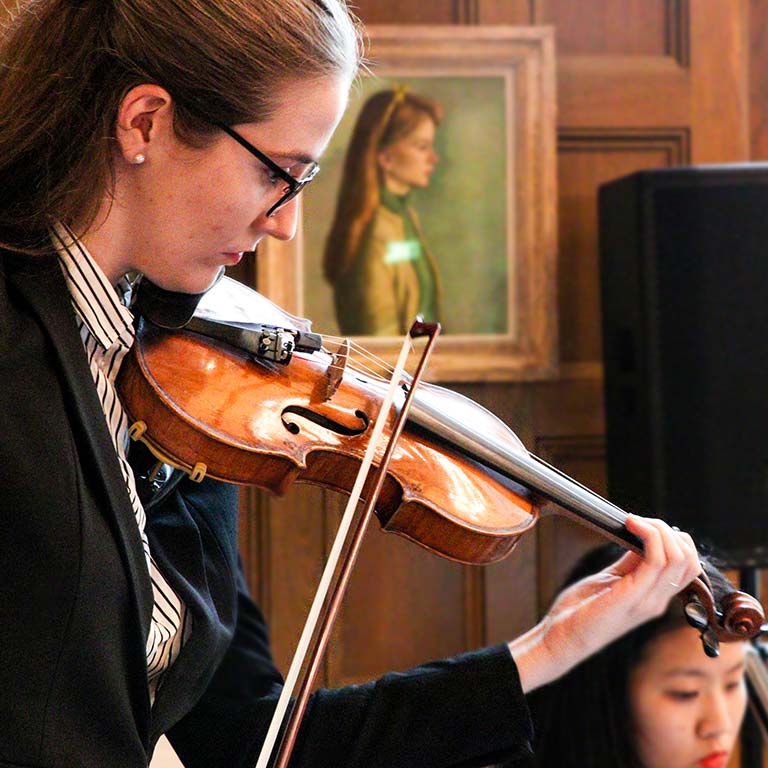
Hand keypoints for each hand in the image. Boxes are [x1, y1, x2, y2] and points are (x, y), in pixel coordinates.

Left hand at [508, 514, 699, 692]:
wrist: (560, 640)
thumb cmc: (579, 610)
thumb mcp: (611, 580)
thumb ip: (630, 563)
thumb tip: (643, 536)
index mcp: (654, 598)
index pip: (688, 566)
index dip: (673, 539)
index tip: (644, 526)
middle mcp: (657, 601)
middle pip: (689, 560)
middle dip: (669, 531)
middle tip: (639, 522)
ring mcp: (647, 601)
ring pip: (678, 558)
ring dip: (659, 530)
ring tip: (633, 521)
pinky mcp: (630, 597)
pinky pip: (655, 561)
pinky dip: (649, 536)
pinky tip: (630, 525)